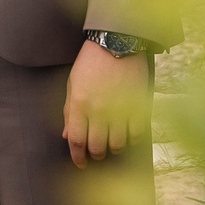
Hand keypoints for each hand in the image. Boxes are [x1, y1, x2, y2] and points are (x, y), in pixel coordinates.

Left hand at [62, 40, 150, 168]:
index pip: (76, 140)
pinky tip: (129, 135)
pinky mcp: (137, 105)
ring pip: (117, 144)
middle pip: (96, 146)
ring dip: (114, 149)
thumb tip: (67, 136)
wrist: (116, 41)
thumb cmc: (91, 61)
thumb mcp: (73, 84)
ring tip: (113, 144)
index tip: (81, 163)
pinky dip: (132, 139)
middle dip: (96, 155)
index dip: (77, 157)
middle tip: (97, 153)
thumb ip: (69, 111)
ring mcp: (119, 109)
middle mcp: (98, 110)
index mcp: (79, 104)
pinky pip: (137, 133)